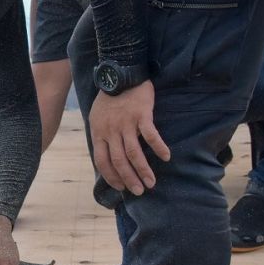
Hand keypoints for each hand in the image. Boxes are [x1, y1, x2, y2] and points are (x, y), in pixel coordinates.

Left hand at [89, 80, 169, 195]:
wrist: (120, 73)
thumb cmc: (110, 98)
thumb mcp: (97, 117)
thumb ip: (102, 135)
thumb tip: (106, 154)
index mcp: (99, 132)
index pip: (102, 161)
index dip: (111, 176)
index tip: (121, 187)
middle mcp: (111, 130)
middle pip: (119, 161)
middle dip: (129, 178)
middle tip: (139, 191)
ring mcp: (126, 123)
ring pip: (134, 152)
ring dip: (143, 170)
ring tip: (151, 182)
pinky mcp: (141, 115)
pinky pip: (150, 135)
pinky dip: (158, 147)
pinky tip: (166, 157)